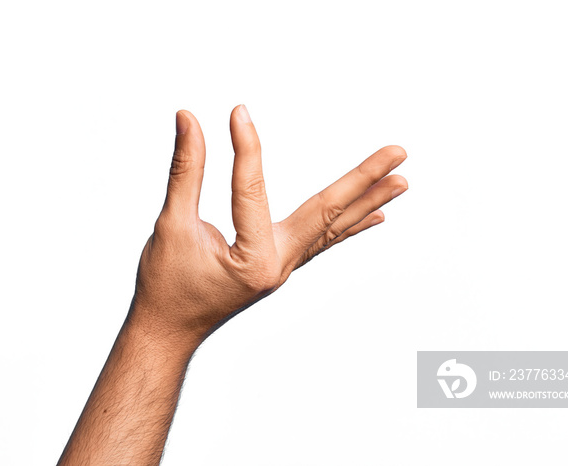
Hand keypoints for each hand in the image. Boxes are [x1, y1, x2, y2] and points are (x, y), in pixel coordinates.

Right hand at [130, 105, 407, 346]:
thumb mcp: (171, 225)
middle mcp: (279, 266)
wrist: (166, 332)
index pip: (252, 192)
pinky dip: (349, 226)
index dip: (245, 149)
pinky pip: (322, 242)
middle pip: (327, 215)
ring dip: (367, 202)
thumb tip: (188, 120)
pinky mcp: (279, 266)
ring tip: (402, 181)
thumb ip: (185, 171)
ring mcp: (283, 267)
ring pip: (331, 229)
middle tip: (400, 152)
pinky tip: (376, 216)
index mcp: (253, 260)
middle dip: (364, 180)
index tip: (238, 113)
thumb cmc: (166, 286)